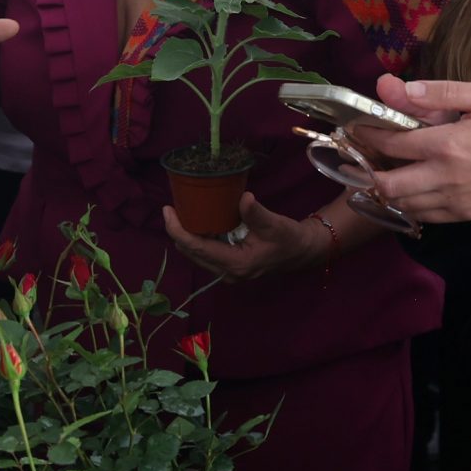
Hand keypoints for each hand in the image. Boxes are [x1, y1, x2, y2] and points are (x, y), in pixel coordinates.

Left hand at [163, 193, 327, 280]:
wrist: (303, 252)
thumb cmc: (289, 239)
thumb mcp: (275, 224)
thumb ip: (256, 213)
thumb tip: (244, 198)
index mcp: (236, 264)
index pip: (197, 248)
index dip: (178, 230)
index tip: (167, 211)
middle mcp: (228, 273)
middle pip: (192, 253)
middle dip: (177, 232)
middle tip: (171, 208)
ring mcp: (228, 272)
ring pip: (196, 255)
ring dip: (186, 236)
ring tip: (179, 213)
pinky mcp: (230, 267)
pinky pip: (205, 254)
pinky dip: (197, 239)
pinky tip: (195, 223)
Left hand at [361, 74, 470, 223]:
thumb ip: (440, 92)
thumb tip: (397, 88)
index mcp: (448, 144)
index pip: (392, 143)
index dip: (368, 136)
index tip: (356, 129)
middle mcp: (445, 177)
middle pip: (387, 185)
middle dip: (367, 171)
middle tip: (361, 157)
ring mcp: (454, 201)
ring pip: (402, 204)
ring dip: (385, 189)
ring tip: (381, 171)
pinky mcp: (464, 215)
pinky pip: (423, 216)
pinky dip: (408, 204)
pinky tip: (408, 188)